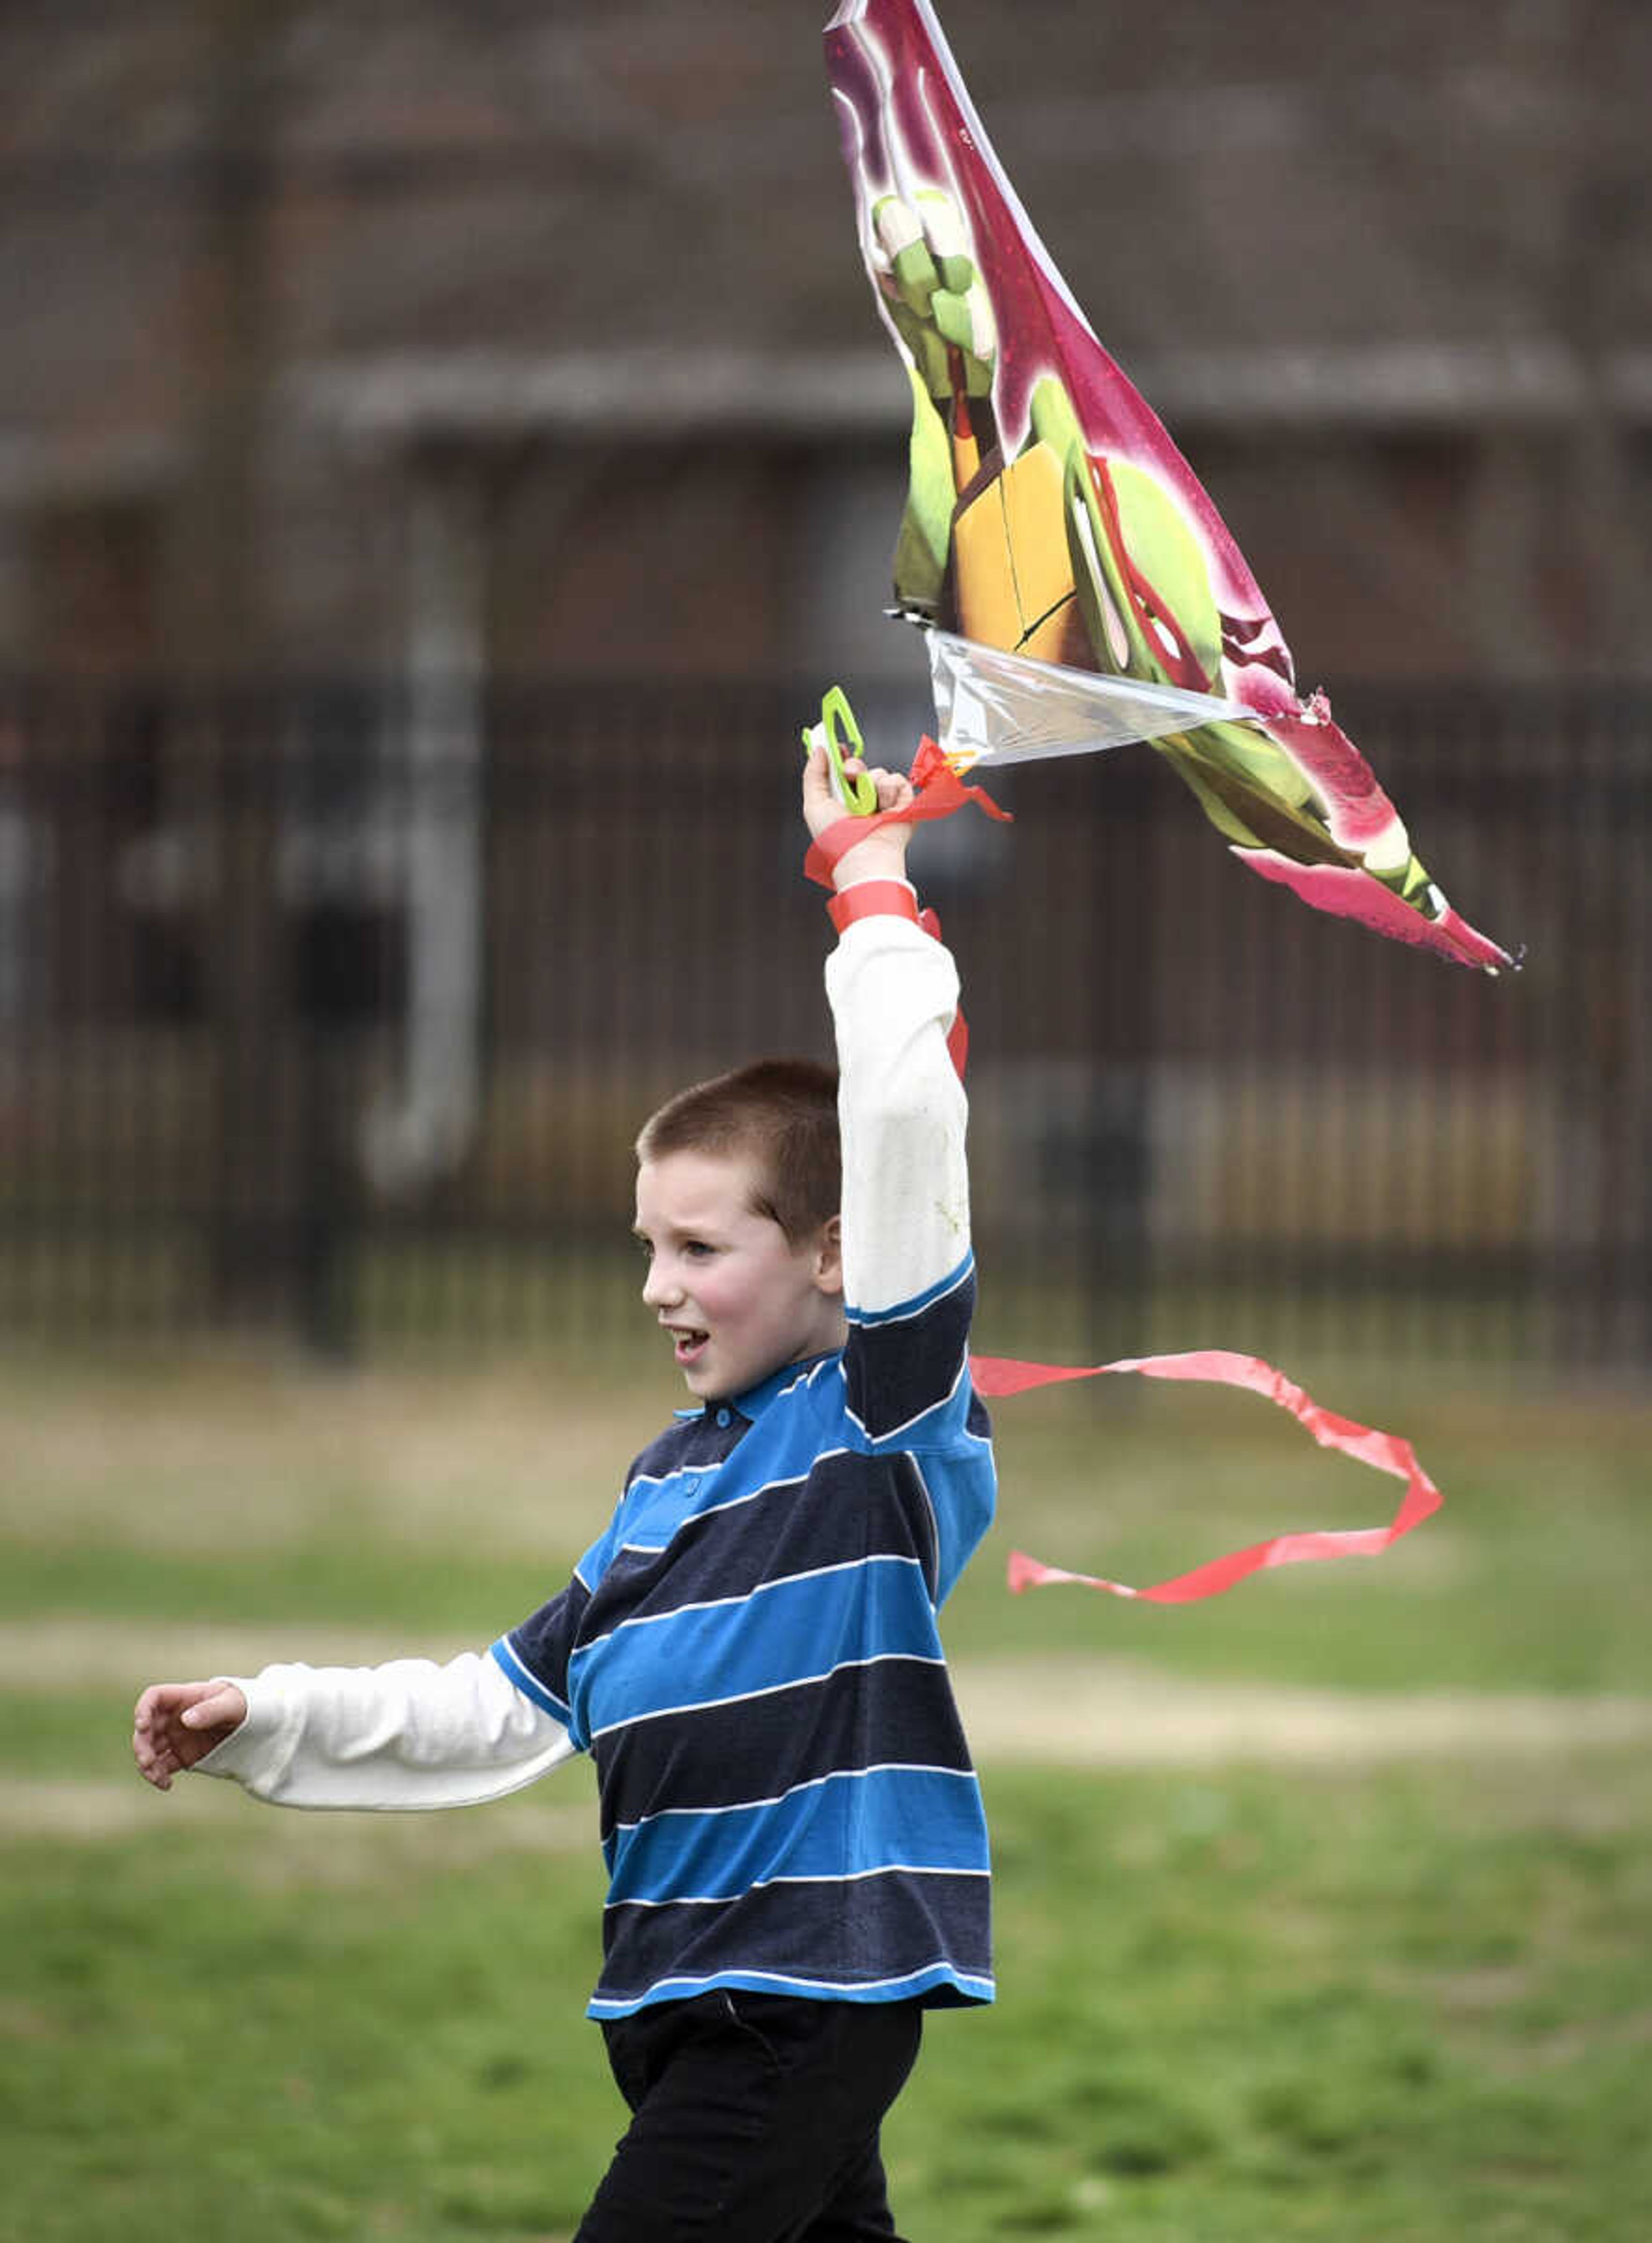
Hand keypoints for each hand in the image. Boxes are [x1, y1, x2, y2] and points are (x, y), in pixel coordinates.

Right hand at [132, 1679, 247, 1790]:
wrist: (254, 1725)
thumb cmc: (243, 1705)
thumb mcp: (232, 1705)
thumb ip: (210, 1711)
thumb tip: (185, 1719)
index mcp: (184, 1698)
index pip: (154, 1697)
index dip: (142, 1709)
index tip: (142, 1726)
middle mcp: (174, 1718)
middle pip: (146, 1728)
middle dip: (141, 1745)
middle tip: (147, 1761)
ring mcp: (176, 1737)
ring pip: (149, 1749)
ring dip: (146, 1764)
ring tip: (157, 1777)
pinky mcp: (181, 1755)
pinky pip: (162, 1766)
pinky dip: (158, 1776)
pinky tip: (166, 1785)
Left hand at [802, 744, 916, 888]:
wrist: (863, 855)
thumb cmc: (836, 838)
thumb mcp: (815, 805)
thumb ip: (813, 775)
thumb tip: (819, 750)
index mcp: (843, 800)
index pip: (843, 771)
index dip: (840, 758)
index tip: (838, 749)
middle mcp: (863, 800)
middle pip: (860, 767)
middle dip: (854, 767)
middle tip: (850, 776)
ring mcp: (884, 801)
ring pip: (878, 773)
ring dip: (870, 785)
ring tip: (867, 807)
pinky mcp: (903, 802)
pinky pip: (896, 780)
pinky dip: (888, 791)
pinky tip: (884, 810)